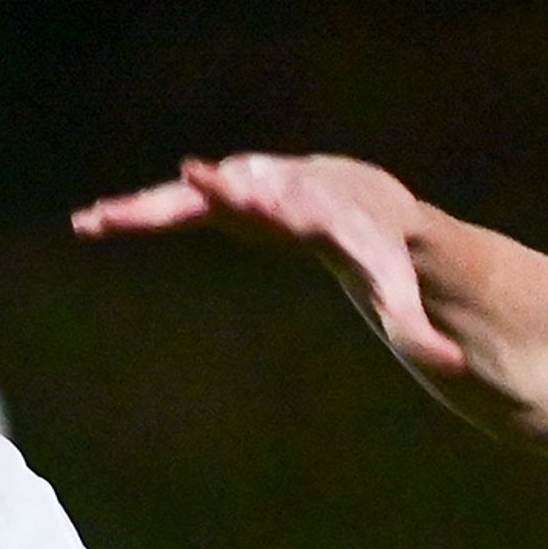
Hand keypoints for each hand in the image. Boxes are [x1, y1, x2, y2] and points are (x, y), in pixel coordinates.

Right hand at [72, 152, 461, 385]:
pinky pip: (173, 207)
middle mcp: (272, 191)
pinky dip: (136, 214)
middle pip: (238, 189)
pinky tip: (91, 223)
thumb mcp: (396, 289)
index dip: (268, 201)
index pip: (290, 208)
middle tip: (189, 179)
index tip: (243, 189)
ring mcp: (241, 190)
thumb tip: (456, 369)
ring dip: (145, 207)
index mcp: (315, 212)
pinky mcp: (218, 199)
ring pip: (189, 196)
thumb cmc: (379, 248)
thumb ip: (417, 329)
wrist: (357, 196)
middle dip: (216, 188)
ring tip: (93, 219)